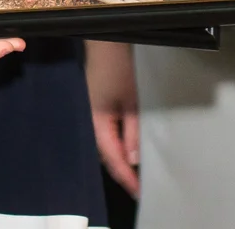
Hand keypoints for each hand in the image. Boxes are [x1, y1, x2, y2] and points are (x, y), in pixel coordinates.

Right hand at [86, 40, 139, 197]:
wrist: (108, 42)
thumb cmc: (119, 69)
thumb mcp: (132, 102)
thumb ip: (133, 132)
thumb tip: (135, 160)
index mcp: (98, 123)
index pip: (113, 159)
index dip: (127, 178)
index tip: (141, 193)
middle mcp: (92, 121)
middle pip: (108, 155)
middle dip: (124, 171)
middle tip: (142, 186)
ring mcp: (93, 113)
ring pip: (108, 144)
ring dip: (122, 157)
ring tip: (139, 171)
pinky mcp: (98, 106)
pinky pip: (108, 132)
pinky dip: (119, 143)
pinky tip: (131, 146)